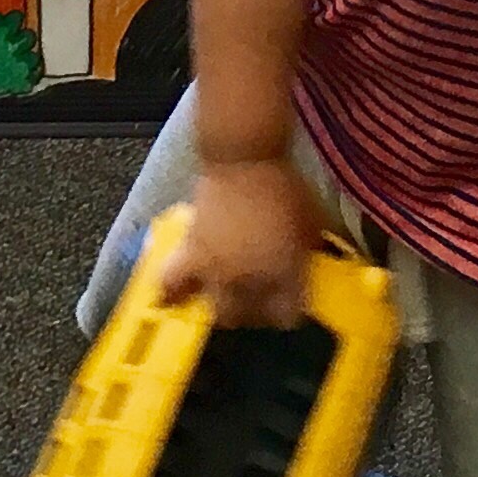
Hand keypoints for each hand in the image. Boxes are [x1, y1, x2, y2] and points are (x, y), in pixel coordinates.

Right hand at [160, 161, 319, 326]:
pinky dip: (171, 291)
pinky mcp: (189, 254)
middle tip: (257, 300)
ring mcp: (217, 270)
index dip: (290, 312)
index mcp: (285, 272)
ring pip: (216, 311)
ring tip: (222, 298)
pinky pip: (172, 282)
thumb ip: (307, 250)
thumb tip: (305, 263)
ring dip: (222, 309)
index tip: (290, 303)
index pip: (287, 315)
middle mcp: (250, 280)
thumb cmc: (284, 185)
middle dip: (255, 315)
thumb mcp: (311, 220)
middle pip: (248, 318)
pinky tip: (166, 297)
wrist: (244, 159)